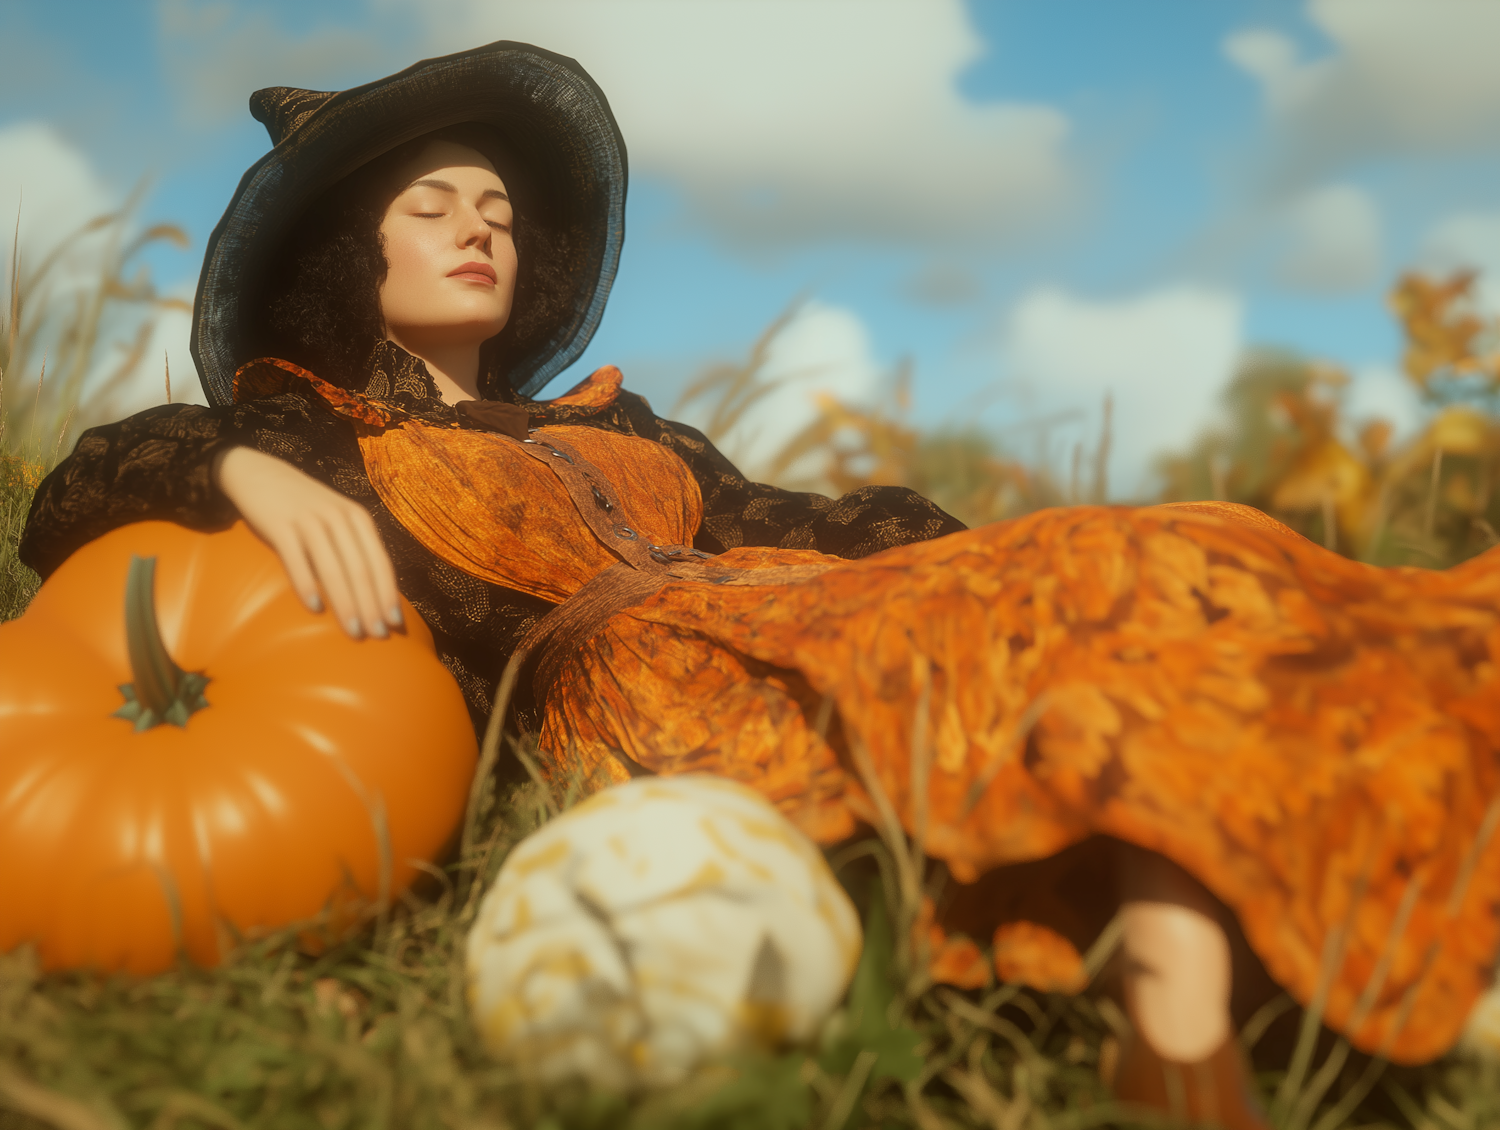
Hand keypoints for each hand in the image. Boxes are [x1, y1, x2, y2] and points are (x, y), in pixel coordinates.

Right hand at [213, 446, 402, 638]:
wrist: (260, 474)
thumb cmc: (305, 508)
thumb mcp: (337, 519)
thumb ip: (354, 548)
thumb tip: (373, 594)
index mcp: (358, 518)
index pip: (380, 562)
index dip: (388, 594)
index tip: (395, 624)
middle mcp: (338, 517)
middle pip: (360, 569)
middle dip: (371, 606)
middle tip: (377, 636)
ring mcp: (309, 520)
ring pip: (334, 568)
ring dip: (346, 603)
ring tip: (354, 632)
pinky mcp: (280, 525)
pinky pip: (297, 560)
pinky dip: (308, 585)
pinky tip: (315, 609)